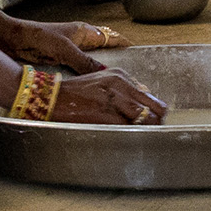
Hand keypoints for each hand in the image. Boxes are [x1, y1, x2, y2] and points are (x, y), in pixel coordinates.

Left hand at [0, 9, 127, 72]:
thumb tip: (105, 72)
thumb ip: (84, 61)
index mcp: (84, 31)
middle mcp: (80, 41)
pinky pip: (79, 70)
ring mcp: (70, 53)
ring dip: (98, 72)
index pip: (111, 37)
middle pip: (103, 52)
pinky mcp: (60, 62)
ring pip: (91, 63)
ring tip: (111, 84)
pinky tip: (88, 86)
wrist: (11, 40)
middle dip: (115, 62)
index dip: (124, 44)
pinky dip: (85, 77)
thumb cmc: (37, 36)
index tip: (138, 54)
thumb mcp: (64, 49)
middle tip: (126, 76)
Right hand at [50, 68, 168, 125]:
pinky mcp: (103, 113)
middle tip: (157, 126)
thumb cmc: (76, 92)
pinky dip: (132, 131)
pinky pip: (126, 126)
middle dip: (156, 117)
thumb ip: (123, 90)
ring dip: (147, 126)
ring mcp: (111, 99)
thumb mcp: (103, 81)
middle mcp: (118, 84)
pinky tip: (132, 135)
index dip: (155, 108)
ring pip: (142, 116)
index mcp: (120, 76)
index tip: (158, 116)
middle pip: (150, 105)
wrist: (52, 97)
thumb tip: (143, 103)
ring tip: (147, 132)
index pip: (148, 94)